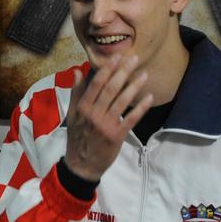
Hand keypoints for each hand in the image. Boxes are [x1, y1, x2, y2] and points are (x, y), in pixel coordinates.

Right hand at [65, 54, 152, 180]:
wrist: (82, 164)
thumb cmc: (77, 137)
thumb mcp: (71, 114)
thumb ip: (76, 93)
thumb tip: (77, 71)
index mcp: (82, 107)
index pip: (95, 84)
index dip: (107, 69)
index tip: (117, 56)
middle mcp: (93, 114)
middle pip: (110, 89)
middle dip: (123, 72)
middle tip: (135, 59)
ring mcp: (106, 125)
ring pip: (122, 101)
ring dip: (134, 86)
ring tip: (145, 74)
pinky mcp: (117, 135)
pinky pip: (131, 119)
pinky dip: (141, 107)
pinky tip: (149, 97)